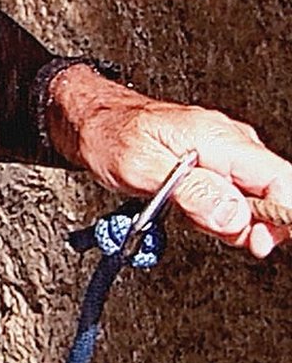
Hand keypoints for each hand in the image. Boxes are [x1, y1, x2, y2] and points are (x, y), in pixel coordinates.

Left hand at [44, 64, 291, 257]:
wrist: (90, 120)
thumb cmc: (109, 134)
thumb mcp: (141, 166)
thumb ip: (191, 192)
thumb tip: (235, 218)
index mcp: (222, 139)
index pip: (283, 181)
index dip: (279, 218)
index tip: (256, 241)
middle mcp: (232, 144)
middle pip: (272, 198)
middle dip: (245, 224)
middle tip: (202, 223)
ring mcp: (225, 155)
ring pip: (250, 203)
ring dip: (222, 220)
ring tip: (183, 206)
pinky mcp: (214, 166)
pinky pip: (229, 199)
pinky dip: (212, 212)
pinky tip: (187, 205)